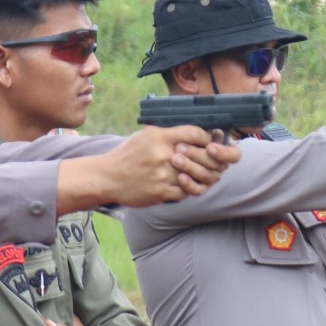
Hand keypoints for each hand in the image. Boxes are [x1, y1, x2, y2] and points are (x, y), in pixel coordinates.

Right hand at [65, 126, 239, 209]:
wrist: (108, 177)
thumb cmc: (129, 154)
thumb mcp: (147, 135)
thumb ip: (170, 133)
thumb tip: (197, 133)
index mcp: (160, 136)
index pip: (195, 134)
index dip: (207, 138)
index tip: (210, 141)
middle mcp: (164, 155)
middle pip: (202, 156)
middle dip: (212, 158)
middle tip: (216, 159)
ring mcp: (163, 175)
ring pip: (196, 176)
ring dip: (203, 175)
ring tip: (206, 173)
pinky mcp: (161, 192)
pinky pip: (186, 191)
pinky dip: (190, 188)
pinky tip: (189, 184)